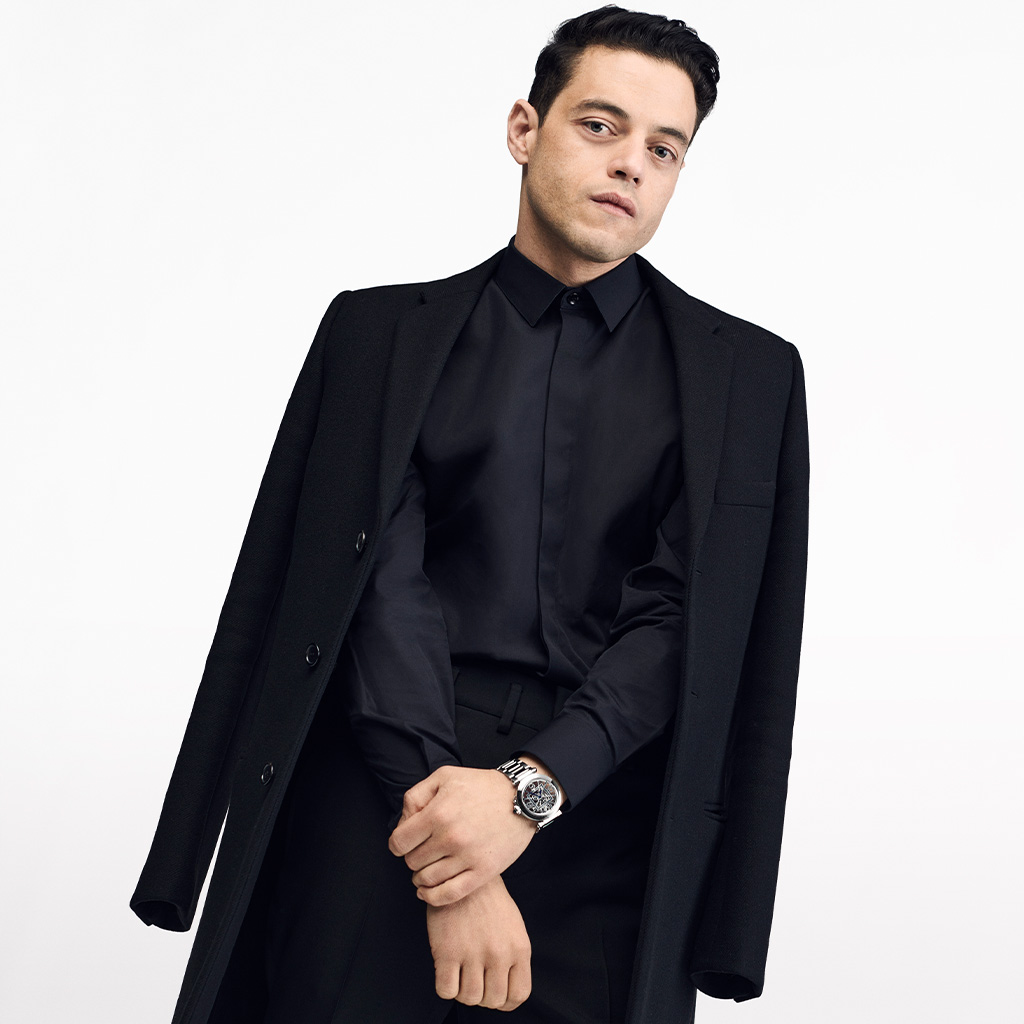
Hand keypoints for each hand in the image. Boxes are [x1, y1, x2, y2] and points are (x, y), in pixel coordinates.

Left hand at [388, 763, 537, 905]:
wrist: (521, 798)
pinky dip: (432, 897)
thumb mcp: (444, 777)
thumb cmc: (481, 786)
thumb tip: (403, 823)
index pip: (399, 842)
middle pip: (412, 862)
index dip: (399, 843)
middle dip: (413, 856)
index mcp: (438, 813)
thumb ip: (416, 796)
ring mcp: (467, 858)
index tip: (406, 842)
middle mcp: (450, 838)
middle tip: (424, 849)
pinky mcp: (483, 873)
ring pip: (427, 880)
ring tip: (428, 866)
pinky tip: (427, 891)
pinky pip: (448, 895)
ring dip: (422, 876)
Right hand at [426, 875, 531, 1010]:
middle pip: (493, 1000)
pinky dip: (446, 987)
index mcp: (520, 948)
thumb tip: (507, 987)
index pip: (518, 995)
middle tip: (474, 979)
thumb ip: (514, 957)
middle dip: (483, 995)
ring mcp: (473, 953)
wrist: (464, 874)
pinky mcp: (447, 951)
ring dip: (463, 991)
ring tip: (460, 973)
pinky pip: (446, 991)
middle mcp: (499, 954)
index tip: (493, 992)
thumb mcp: (514, 926)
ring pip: (470, 998)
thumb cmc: (489, 901)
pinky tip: (447, 970)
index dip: (504, 1001)